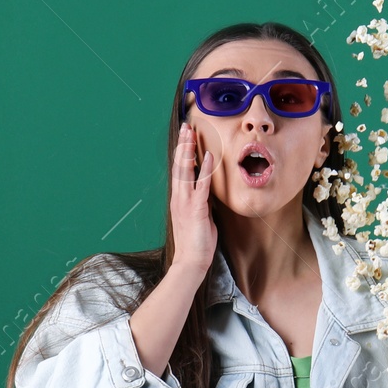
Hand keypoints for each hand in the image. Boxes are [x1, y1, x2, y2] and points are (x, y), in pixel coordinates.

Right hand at [169, 120, 218, 273]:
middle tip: (186, 127)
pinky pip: (201, 185)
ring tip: (191, 133)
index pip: (179, 170)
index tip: (185, 137)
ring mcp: (185, 202)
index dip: (182, 152)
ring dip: (189, 150)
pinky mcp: (196, 208)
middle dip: (183, 144)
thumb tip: (206, 194)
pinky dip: (205, 169)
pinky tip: (209, 156)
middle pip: (179, 165)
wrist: (190, 260)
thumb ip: (201, 203)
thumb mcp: (199, 217)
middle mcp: (179, 197)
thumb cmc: (196, 242)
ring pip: (186, 170)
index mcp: (179, 198)